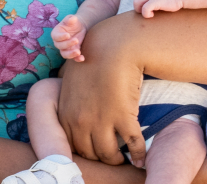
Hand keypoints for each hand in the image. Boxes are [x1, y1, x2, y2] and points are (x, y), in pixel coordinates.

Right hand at [51, 15, 88, 61]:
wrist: (79, 27)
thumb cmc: (73, 22)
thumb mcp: (71, 18)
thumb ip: (70, 19)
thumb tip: (72, 19)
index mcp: (56, 33)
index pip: (56, 36)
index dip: (61, 37)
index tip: (68, 35)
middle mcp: (58, 42)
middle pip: (60, 46)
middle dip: (67, 44)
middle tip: (76, 40)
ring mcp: (65, 48)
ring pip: (64, 54)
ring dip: (71, 54)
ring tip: (78, 52)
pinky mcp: (72, 52)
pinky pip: (73, 58)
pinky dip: (77, 59)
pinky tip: (82, 58)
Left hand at [58, 23, 147, 166]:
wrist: (113, 45)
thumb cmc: (94, 58)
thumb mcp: (72, 80)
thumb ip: (70, 99)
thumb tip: (74, 108)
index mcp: (65, 113)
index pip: (73, 146)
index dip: (86, 152)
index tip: (95, 152)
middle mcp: (80, 121)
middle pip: (90, 153)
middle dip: (100, 158)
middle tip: (110, 158)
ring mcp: (101, 121)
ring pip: (109, 153)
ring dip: (117, 159)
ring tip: (123, 160)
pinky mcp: (122, 117)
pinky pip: (132, 144)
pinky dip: (138, 154)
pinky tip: (141, 159)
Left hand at [132, 0, 184, 17]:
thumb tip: (142, 6)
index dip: (139, 3)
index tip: (147, 7)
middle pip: (135, 0)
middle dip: (138, 8)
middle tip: (148, 11)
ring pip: (136, 3)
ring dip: (141, 11)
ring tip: (149, 13)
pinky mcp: (155, 0)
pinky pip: (145, 9)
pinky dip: (146, 14)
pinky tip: (152, 15)